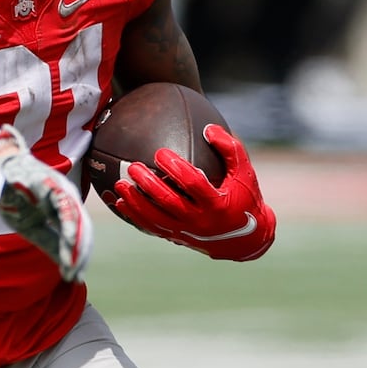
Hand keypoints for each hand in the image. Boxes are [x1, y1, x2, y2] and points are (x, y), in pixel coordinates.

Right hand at [0, 126, 91, 281]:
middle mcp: (67, 198)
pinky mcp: (51, 182)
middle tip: (74, 275)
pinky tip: (69, 240)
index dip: (77, 257)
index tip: (74, 278)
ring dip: (75, 244)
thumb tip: (65, 264)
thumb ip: (48, 242)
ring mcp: (61, 188)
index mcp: (64, 210)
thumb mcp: (29, 227)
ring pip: (77, 219)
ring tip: (73, 264)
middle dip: (79, 255)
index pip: (77, 236)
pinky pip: (64, 205)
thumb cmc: (11, 197)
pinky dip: (68, 225)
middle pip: (82, 229)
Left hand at [110, 123, 275, 259]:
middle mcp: (200, 220)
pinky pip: (152, 228)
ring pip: (156, 218)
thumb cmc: (245, 197)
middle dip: (149, 184)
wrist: (246, 239)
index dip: (176, 169)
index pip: (193, 184)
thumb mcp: (244, 173)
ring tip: (120, 184)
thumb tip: (209, 128)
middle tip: (133, 167)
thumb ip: (230, 149)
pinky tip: (120, 202)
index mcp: (217, 203)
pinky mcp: (177, 237)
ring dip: (136, 202)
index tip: (160, 153)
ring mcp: (187, 231)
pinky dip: (135, 216)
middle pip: (169, 202)